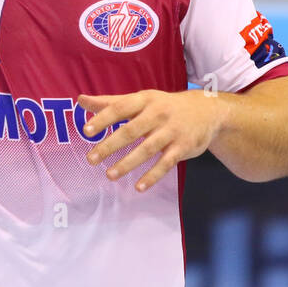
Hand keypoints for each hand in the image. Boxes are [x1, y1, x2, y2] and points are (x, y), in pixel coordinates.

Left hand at [76, 89, 225, 191]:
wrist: (207, 111)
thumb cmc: (164, 106)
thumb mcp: (140, 100)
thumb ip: (110, 102)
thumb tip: (80, 100)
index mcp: (144, 100)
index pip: (120, 108)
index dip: (103, 119)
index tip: (86, 131)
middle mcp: (158, 114)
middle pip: (131, 131)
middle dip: (110, 145)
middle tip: (90, 159)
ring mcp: (171, 131)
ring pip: (147, 149)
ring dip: (127, 163)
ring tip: (109, 175)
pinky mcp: (183, 147)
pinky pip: (166, 163)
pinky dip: (152, 176)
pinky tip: (138, 187)